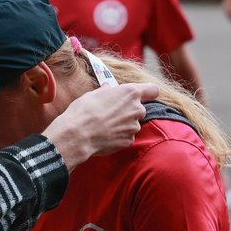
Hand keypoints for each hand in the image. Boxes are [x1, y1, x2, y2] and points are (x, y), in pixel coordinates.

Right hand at [43, 82, 158, 169]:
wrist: (77, 135)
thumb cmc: (84, 111)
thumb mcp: (93, 94)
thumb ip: (106, 91)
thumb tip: (107, 88)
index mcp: (130, 93)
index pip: (153, 90)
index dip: (147, 93)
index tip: (141, 95)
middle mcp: (137, 109)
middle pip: (139, 108)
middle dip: (128, 110)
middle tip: (111, 112)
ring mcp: (134, 127)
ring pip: (132, 123)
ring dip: (123, 124)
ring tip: (105, 125)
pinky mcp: (129, 141)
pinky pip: (126, 136)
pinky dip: (118, 135)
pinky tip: (105, 135)